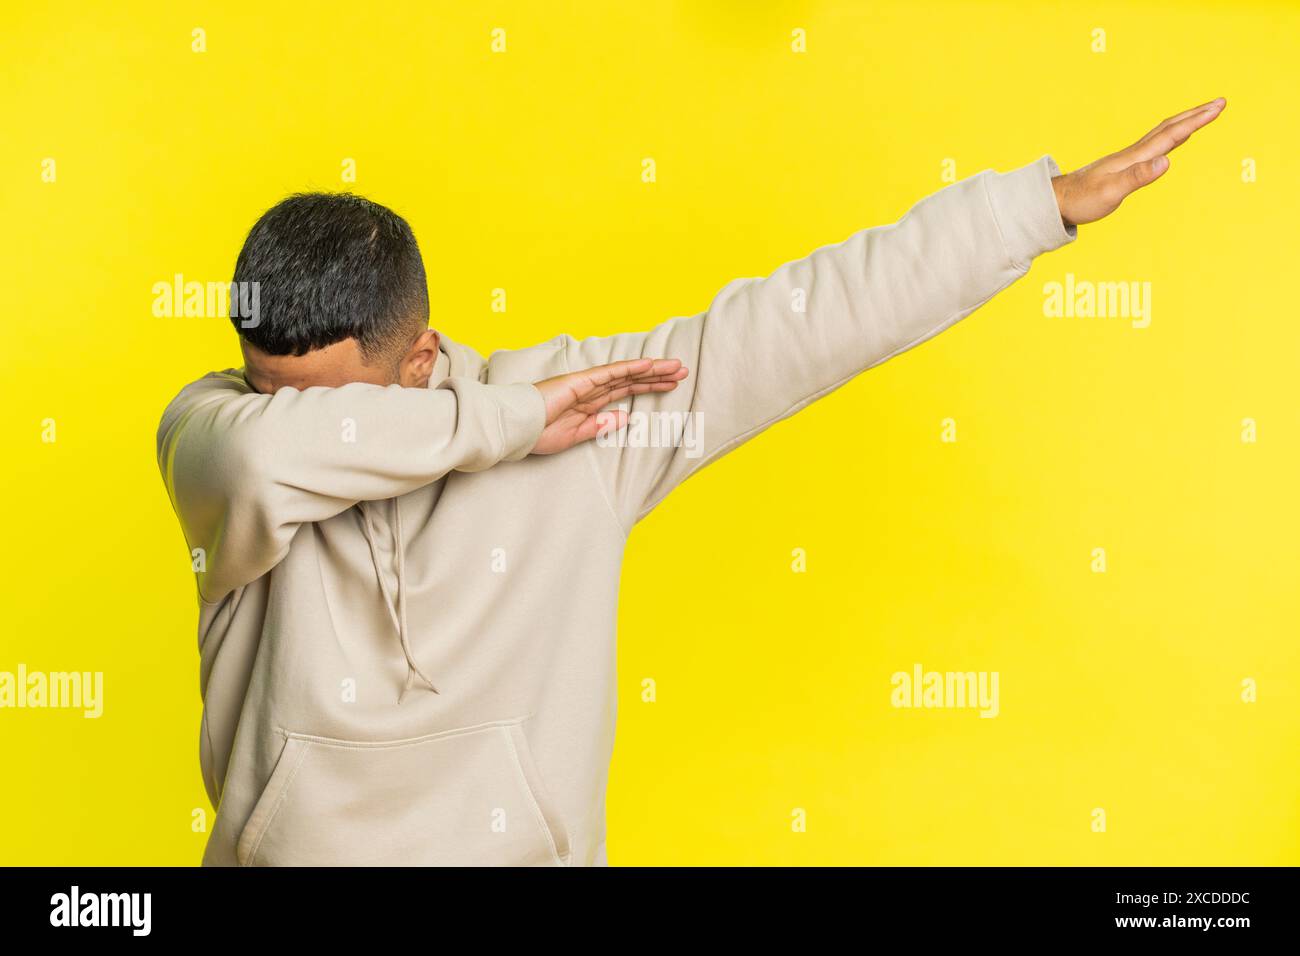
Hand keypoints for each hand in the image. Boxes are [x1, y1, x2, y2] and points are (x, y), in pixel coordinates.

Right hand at [530, 358, 688, 454]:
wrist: (515, 428)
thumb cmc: (537, 434)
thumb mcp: (575, 436)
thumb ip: (598, 426)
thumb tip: (623, 418)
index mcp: (589, 403)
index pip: (625, 392)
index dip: (648, 388)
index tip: (670, 386)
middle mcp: (591, 390)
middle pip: (631, 380)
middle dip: (657, 376)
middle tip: (682, 371)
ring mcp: (586, 384)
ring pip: (626, 374)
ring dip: (651, 370)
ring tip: (675, 366)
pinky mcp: (580, 381)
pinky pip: (610, 373)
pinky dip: (630, 368)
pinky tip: (649, 365)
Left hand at [1051, 97, 1225, 226]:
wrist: (1057, 200)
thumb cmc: (1083, 200)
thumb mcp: (1111, 193)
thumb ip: (1138, 177)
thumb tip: (1166, 161)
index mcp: (1135, 158)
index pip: (1171, 135)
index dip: (1196, 121)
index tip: (1218, 107)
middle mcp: (1133, 153)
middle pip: (1169, 128)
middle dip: (1196, 115)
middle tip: (1220, 103)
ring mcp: (1127, 158)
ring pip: (1162, 134)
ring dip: (1185, 122)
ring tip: (1204, 114)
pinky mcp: (1123, 166)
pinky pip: (1153, 145)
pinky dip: (1170, 137)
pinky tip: (1173, 140)